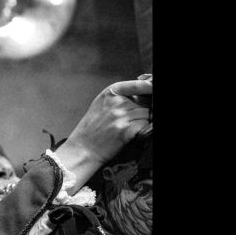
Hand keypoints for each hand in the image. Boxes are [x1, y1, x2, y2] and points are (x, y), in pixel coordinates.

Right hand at [53, 75, 151, 191]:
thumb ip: (120, 97)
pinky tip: (130, 135)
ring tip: (128, 129)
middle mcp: (116, 102)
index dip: (150, 87)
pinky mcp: (126, 129)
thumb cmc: (92, 129)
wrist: (82, 149)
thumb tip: (145, 91)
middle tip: (130, 121)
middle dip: (143, 111)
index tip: (153, 87)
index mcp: (110, 93)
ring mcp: (121, 115)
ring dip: (142, 122)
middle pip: (145, 103)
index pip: (138, 85)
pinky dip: (142, 131)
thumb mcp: (101, 105)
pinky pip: (145, 126)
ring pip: (147, 114)